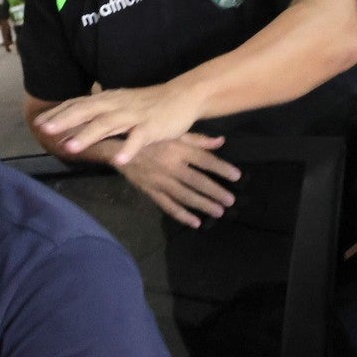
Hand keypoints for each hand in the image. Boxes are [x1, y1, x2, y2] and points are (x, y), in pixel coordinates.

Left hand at [33, 82, 205, 167]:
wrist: (182, 97)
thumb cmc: (148, 104)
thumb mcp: (119, 105)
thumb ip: (98, 113)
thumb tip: (74, 120)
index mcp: (108, 99)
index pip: (78, 104)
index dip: (58, 113)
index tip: (38, 123)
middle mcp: (117, 105)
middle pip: (86, 111)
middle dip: (65, 121)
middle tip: (45, 131)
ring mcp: (134, 116)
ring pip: (108, 125)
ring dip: (88, 135)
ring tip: (71, 148)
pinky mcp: (151, 127)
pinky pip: (138, 139)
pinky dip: (128, 149)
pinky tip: (118, 161)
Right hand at [116, 134, 241, 228]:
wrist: (119, 148)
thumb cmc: (150, 138)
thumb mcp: (173, 133)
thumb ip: (198, 140)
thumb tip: (221, 142)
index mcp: (178, 148)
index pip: (204, 160)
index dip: (221, 168)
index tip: (237, 176)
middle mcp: (171, 165)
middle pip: (197, 181)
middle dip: (215, 192)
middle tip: (230, 201)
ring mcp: (160, 180)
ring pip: (185, 195)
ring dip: (203, 204)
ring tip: (218, 212)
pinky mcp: (151, 191)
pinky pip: (167, 205)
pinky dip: (181, 214)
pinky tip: (195, 222)